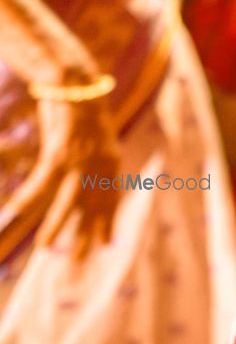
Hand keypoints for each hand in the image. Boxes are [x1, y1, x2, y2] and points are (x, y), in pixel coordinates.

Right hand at [0, 90, 119, 258]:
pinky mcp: (60, 151)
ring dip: (56, 225)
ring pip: (68, 201)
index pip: (111, 199)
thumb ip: (95, 163)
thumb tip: (87, 183)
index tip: (106, 245)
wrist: (73, 80)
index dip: (108, 222)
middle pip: (92, 208)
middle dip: (86, 237)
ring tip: (46, 247)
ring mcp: (81, 159)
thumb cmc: (79, 111)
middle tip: (78, 263)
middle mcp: (100, 164)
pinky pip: (43, 182)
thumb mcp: (93, 140)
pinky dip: (29, 197)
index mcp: (111, 161)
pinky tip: (16, 211)